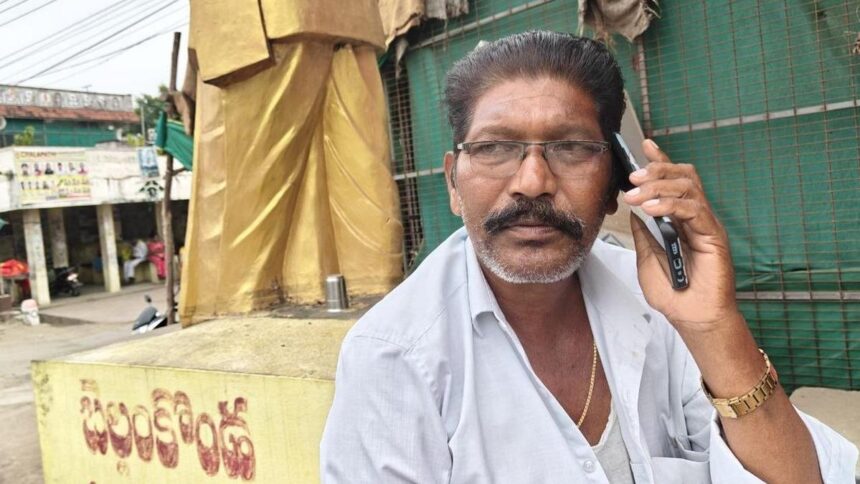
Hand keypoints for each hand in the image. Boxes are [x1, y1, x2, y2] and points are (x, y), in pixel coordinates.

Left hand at [623, 140, 739, 333]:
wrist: (692, 318)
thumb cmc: (674, 294)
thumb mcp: (647, 260)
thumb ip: (643, 235)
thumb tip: (633, 212)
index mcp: (680, 220)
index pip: (673, 182)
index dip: (661, 161)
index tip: (644, 146)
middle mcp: (695, 217)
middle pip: (683, 177)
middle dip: (657, 171)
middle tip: (633, 177)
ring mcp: (706, 225)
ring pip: (688, 188)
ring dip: (658, 188)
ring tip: (636, 197)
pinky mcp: (714, 235)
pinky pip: (694, 210)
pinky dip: (670, 206)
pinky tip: (651, 211)